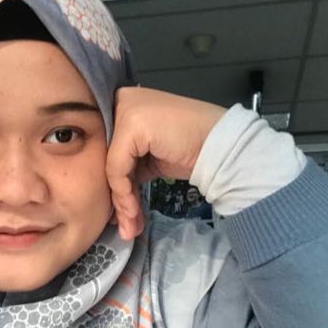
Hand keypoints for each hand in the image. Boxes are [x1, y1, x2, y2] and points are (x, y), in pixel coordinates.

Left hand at [106, 87, 225, 239]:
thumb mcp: (149, 156)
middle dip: (115, 198)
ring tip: (129, 227)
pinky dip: (124, 194)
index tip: (117, 214)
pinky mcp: (131, 124)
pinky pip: (117, 167)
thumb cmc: (191, 149)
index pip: (104, 149)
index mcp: (122, 103)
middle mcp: (120, 100)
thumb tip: (109, 196)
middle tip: (123, 225)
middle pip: (105, 158)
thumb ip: (127, 165)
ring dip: (120, 202)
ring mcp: (125, 109)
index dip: (111, 184)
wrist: (222, 146)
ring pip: (109, 166)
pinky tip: (133, 212)